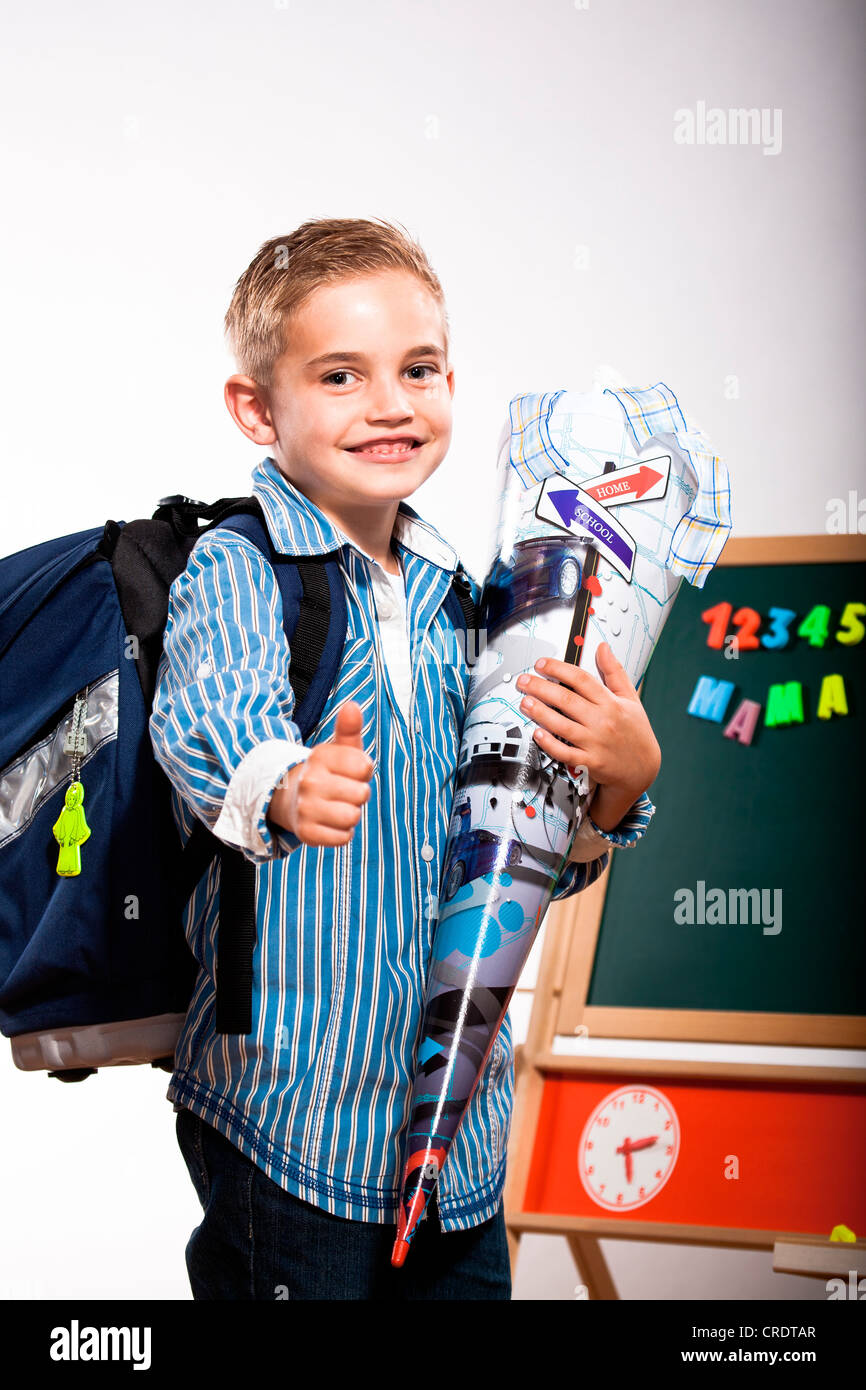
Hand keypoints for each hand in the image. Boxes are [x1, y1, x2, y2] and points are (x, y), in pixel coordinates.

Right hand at [267, 701, 374, 847]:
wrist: (293, 800)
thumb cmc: (328, 773)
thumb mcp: (339, 749)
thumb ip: (349, 728)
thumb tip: (352, 705)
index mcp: (320, 756)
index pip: (364, 767)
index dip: (362, 772)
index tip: (350, 772)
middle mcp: (309, 781)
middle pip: (362, 794)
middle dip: (358, 795)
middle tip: (343, 791)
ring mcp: (305, 808)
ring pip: (352, 817)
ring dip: (351, 815)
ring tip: (337, 806)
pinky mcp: (306, 833)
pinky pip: (343, 837)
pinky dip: (342, 833)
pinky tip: (330, 823)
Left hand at [515, 644, 660, 823]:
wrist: (643, 768)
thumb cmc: (636, 732)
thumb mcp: (630, 698)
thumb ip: (615, 672)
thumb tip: (603, 648)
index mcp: (611, 703)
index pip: (581, 679)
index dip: (558, 669)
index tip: (542, 664)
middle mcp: (602, 721)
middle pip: (567, 700)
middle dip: (541, 688)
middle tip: (524, 681)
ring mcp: (595, 743)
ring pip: (562, 725)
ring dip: (540, 713)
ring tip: (525, 703)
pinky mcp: (590, 762)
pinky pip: (566, 753)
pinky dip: (550, 743)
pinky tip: (537, 733)